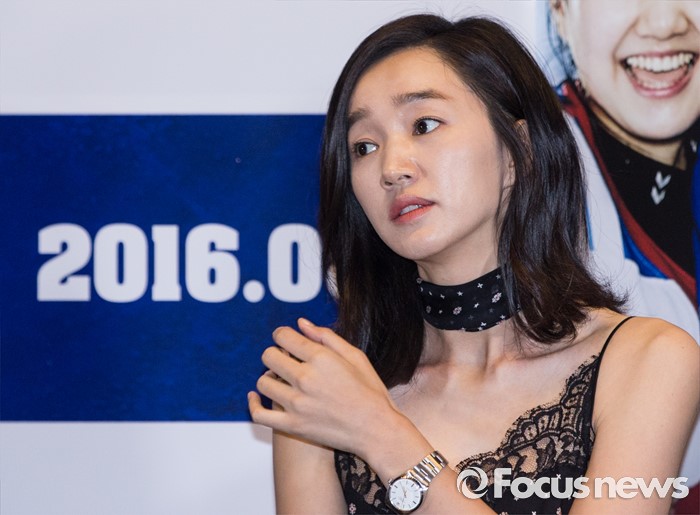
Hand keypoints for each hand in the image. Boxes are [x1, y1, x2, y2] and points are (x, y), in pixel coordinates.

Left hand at [248, 318, 400, 456]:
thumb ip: (327, 337)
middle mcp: (305, 379)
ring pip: (263, 382)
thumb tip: (301, 323)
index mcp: (321, 359)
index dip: (282, 335)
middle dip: (275, 354)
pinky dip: (253, 404)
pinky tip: (256, 396)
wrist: (377, 430)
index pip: (284, 337)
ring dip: (269, 377)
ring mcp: (296, 404)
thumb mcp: (356, 357)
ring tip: (280, 380)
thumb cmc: (370, 393)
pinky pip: (259, 414)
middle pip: (269, 356)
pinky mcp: (292, 426)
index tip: (285, 339)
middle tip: (284, 360)